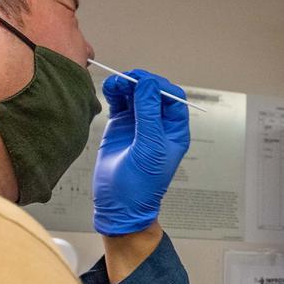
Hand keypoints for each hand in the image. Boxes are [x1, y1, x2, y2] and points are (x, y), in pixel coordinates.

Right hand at [93, 70, 189, 235]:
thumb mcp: (149, 148)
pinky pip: (120, 102)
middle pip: (153, 92)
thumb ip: (149, 115)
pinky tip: (109, 89)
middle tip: (126, 79)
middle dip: (141, 82)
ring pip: (135, 94)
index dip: (159, 86)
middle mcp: (158, 125)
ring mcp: (139, 124)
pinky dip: (115, 93)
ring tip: (115, 83)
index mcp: (174, 131)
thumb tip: (148, 84)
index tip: (143, 82)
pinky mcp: (121, 126)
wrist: (119, 204)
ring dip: (126, 85)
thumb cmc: (141, 185)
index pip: (173, 98)